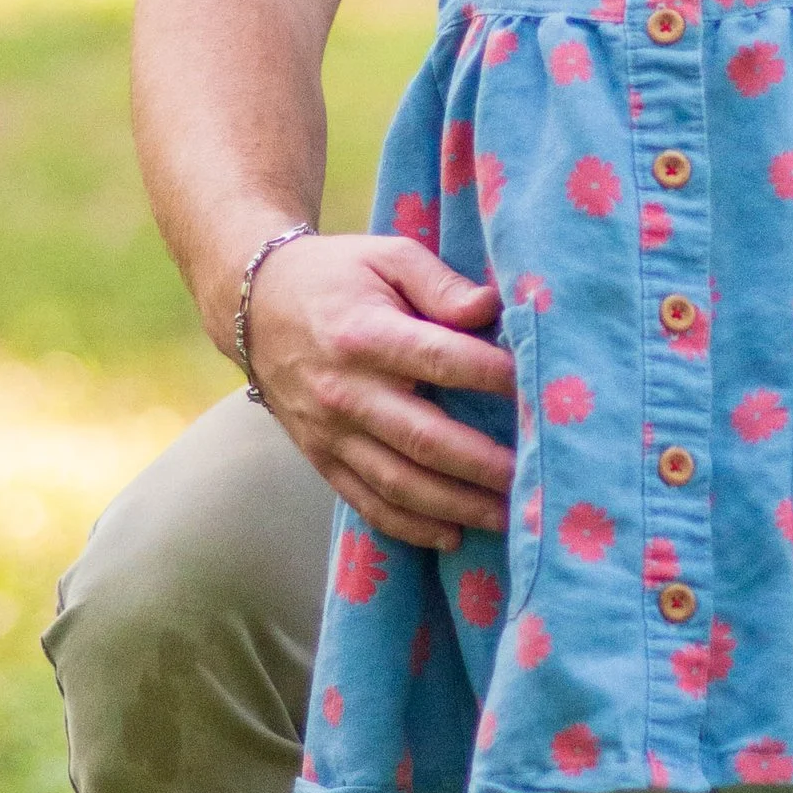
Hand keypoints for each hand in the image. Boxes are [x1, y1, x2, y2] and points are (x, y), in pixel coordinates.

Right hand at [243, 231, 516, 544]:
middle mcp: (345, 390)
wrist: (253, 303)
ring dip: (456, 506)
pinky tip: (452, 535)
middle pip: (425, 439)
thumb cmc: (338, 275)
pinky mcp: (319, 456)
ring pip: (399, 483)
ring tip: (509, 517)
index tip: (539, 388)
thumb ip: (442, 285)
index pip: (442, 360)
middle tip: (536, 477)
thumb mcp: (388, 257)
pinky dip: (409, 526)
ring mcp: (329, 431)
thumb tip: (493, 309)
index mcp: (365, 334)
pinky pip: (365, 501)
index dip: (494, 377)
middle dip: (485, 464)